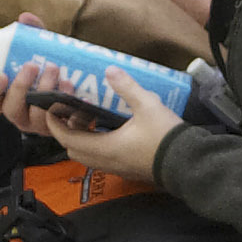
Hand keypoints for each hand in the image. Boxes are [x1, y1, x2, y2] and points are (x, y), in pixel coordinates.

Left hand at [11, 71, 176, 184]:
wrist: (188, 163)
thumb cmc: (165, 136)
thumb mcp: (147, 105)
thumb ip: (126, 87)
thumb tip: (110, 70)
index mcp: (105, 147)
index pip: (67, 138)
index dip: (55, 124)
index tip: (53, 108)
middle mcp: (105, 162)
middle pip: (73, 149)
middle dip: (68, 130)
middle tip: (76, 111)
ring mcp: (116, 169)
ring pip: (87, 156)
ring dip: (83, 139)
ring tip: (93, 118)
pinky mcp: (126, 171)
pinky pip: (101, 160)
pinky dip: (96, 146)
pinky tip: (110, 130)